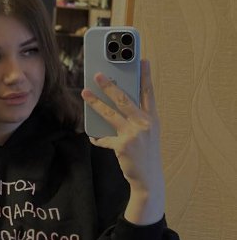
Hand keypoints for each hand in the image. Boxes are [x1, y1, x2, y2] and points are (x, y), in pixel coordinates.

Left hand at [81, 59, 164, 224]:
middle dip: (110, 85)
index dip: (146, 76)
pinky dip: (98, 138)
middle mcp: (145, 124)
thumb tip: (117, 104)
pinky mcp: (122, 146)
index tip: (143, 60)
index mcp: (153, 119)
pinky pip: (105, 139)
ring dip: (96, 103)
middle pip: (125, 100)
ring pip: (110, 114)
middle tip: (99, 74)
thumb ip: (137, 119)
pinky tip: (93, 137)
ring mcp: (134, 135)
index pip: (149, 93)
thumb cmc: (146, 154)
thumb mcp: (147, 134)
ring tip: (85, 92)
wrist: (149, 179)